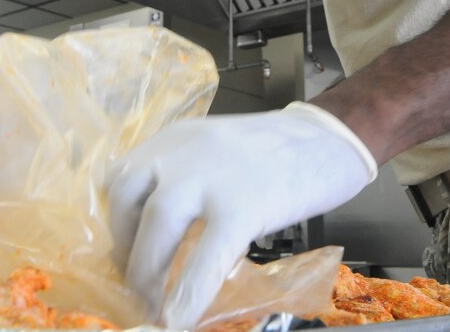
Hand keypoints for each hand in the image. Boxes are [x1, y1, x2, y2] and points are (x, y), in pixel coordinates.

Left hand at [105, 102, 375, 329]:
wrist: (332, 136)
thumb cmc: (280, 150)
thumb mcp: (215, 147)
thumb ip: (185, 175)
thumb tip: (158, 231)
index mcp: (174, 140)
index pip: (121, 179)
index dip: (117, 223)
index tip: (123, 252)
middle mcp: (182, 153)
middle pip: (129, 204)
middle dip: (126, 252)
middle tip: (135, 285)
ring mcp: (211, 178)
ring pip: (158, 227)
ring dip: (147, 272)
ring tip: (153, 303)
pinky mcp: (244, 205)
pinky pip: (207, 257)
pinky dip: (188, 292)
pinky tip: (180, 318)